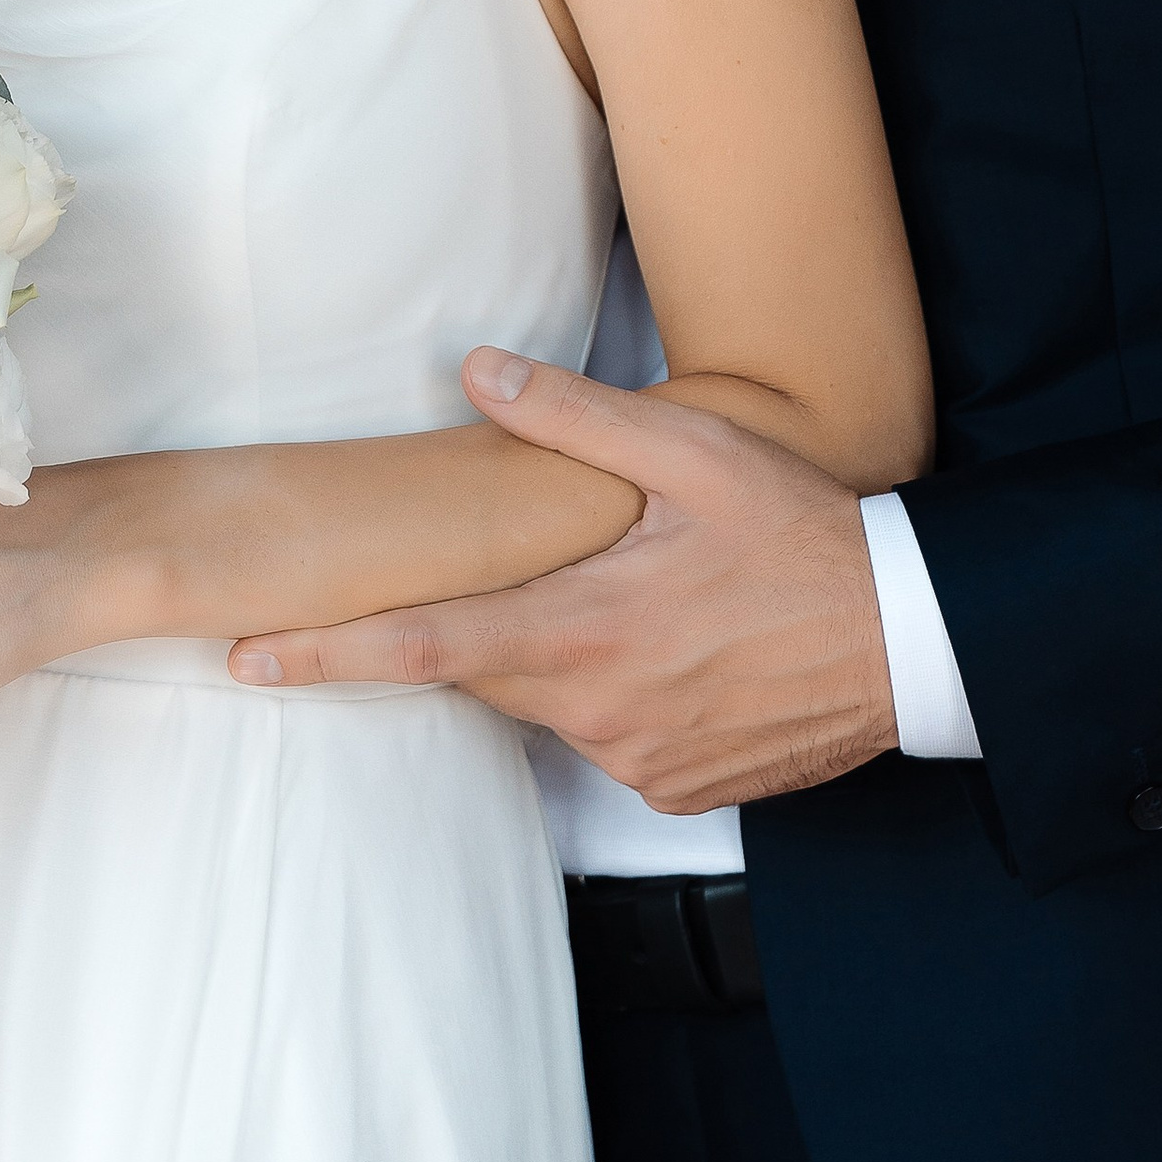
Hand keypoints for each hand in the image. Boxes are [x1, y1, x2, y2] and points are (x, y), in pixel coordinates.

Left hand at [227, 350, 898, 807]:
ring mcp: (637, 760)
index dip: (327, 654)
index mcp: (580, 628)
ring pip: (551, 703)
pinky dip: (621, 695)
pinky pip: (613, 740)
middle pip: (486, 670)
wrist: (912, 640)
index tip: (249, 657)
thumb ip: (573, 416)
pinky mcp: (677, 790)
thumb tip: (476, 371)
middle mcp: (596, 710)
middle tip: (533, 576)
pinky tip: (682, 652)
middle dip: (477, 625)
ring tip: (646, 603)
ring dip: (564, 654)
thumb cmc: (805, 535)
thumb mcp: (693, 453)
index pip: (422, 646)